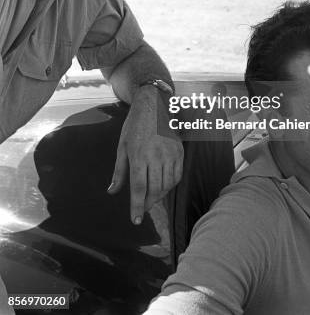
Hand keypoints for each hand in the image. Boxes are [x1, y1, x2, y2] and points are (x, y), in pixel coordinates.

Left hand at [107, 86, 183, 222]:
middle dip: (148, 204)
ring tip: (151, 198)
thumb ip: (119, 172)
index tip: (136, 220)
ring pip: (167, 185)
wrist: (154, 106)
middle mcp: (156, 156)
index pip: (139, 188)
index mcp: (139, 155)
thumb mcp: (122, 147)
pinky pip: (177, 175)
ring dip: (159, 196)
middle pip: (154, 189)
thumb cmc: (134, 126)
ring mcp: (170, 154)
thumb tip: (112, 191)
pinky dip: (170, 185)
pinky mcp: (179, 151)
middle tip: (143, 209)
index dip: (137, 206)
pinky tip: (163, 186)